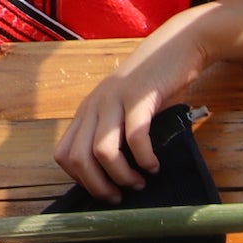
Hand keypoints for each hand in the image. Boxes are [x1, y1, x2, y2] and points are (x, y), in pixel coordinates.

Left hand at [54, 27, 204, 199]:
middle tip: (119, 197)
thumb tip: (114, 175)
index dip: (80, 179)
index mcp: (88, 109)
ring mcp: (115, 98)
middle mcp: (95, 104)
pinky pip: (135, 135)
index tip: (104, 190)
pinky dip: (143, 158)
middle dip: (97, 186)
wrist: (178, 44)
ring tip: (139, 182)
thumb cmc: (154, 83)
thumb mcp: (124, 106)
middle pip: (77, 157)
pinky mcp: (140, 95)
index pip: (63, 153)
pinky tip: (154, 164)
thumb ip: (115, 131)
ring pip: (102, 150)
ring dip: (121, 176)